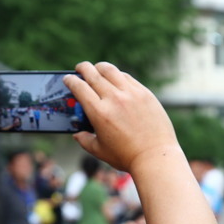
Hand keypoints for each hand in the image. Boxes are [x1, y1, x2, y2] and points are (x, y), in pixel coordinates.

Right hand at [63, 62, 179, 172]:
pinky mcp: (145, 93)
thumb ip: (84, 140)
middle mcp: (114, 99)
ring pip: (111, 70)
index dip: (70, 80)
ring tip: (97, 69)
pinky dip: (117, 75)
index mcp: (99, 113)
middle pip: (93, 73)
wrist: (155, 157)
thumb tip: (77, 134)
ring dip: (99, 67)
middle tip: (80, 68)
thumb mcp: (99, 151)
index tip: (68, 79)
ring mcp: (131, 93)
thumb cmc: (126, 156)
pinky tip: (115, 78)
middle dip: (82, 68)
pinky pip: (127, 77)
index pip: (79, 87)